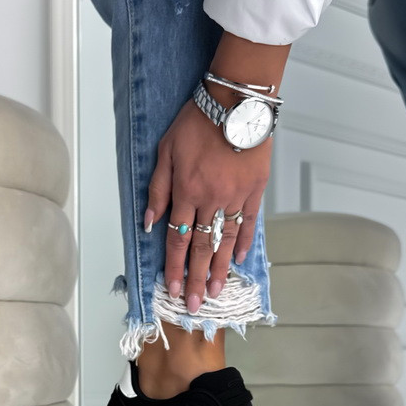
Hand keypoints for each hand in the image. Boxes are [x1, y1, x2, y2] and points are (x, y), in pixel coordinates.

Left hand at [145, 98, 272, 313]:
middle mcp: (209, 200)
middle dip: (195, 279)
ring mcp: (234, 197)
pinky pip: (248, 222)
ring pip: (224, 241)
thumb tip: (150, 224)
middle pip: (200, 248)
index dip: (173, 267)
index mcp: (185, 192)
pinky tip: (238, 261)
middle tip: (195, 304)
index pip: (176, 240)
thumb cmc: (196, 121)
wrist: (236, 100)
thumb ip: (157, 190)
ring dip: (218, 270)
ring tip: (216, 292)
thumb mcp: (165, 151)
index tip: (172, 289)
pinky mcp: (255, 189)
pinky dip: (242, 243)